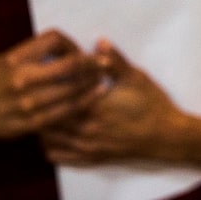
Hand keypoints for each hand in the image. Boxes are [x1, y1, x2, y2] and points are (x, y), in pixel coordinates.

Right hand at [0, 29, 105, 141]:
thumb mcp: (5, 59)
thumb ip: (32, 53)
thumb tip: (66, 48)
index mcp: (15, 59)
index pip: (54, 40)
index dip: (70, 43)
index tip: (76, 50)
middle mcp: (23, 79)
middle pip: (70, 65)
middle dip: (92, 63)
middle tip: (105, 63)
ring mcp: (29, 103)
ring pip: (72, 89)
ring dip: (93, 82)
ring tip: (104, 77)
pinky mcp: (33, 122)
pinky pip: (66, 111)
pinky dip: (84, 102)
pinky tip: (95, 96)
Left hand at [40, 41, 185, 165]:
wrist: (166, 136)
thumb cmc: (152, 104)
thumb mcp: (136, 77)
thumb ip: (115, 61)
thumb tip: (99, 41)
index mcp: (94, 107)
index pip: (59, 96)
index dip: (48, 87)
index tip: (42, 77)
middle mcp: (86, 129)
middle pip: (48, 119)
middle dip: (40, 107)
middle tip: (34, 93)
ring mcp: (87, 146)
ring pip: (49, 139)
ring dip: (41, 125)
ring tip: (39, 112)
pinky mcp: (91, 158)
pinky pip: (58, 156)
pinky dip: (48, 145)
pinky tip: (51, 134)